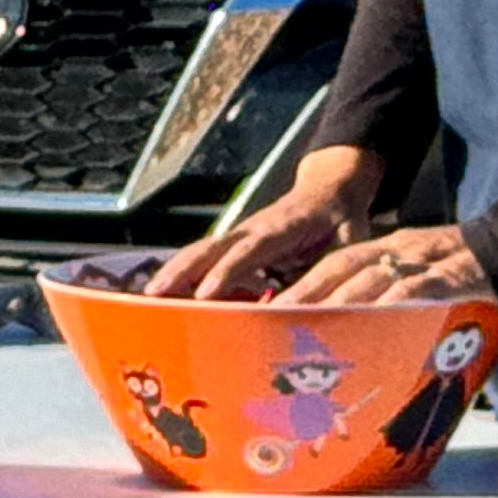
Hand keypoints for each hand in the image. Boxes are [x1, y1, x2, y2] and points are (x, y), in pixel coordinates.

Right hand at [141, 147, 384, 301]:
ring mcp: (240, 234)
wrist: (332, 190)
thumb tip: (326, 307)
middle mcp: (253, 230)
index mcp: (281, 230)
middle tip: (155, 295)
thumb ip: (336, 272)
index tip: (205, 294)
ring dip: (174, 272)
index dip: (226, 272)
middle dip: (182, 271)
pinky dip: (182, 272)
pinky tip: (164, 292)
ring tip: (148, 296)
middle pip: (210, 249)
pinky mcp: (235, 242)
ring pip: (201, 251)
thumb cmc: (342, 223)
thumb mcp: (349, 246)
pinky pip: (204, 256)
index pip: (248, 252)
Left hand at [277, 226, 489, 306]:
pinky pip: (417, 286)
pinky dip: (392, 301)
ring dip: (339, 300)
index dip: (302, 284)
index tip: (272, 308)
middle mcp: (397, 250)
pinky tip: (373, 318)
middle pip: (342, 268)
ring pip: (372, 276)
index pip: (335, 264)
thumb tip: (354, 329)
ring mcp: (422, 259)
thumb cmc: (463, 271)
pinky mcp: (450, 273)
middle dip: (306, 292)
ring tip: (312, 323)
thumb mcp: (417, 277)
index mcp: (386, 249)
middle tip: (276, 319)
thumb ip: (386, 296)